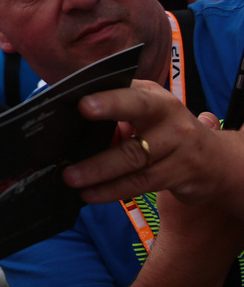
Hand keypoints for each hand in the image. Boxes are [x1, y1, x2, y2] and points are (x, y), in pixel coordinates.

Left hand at [65, 81, 241, 211]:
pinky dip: (112, 190)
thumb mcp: (147, 117)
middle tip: (80, 115)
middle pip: (137, 111)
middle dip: (108, 111)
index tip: (83, 103)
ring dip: (99, 169)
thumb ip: (117, 118)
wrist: (216, 161)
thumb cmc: (166, 133)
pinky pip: (141, 183)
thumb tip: (70, 130)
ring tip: (71, 177)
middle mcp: (169, 116)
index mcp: (154, 97)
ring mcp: (179, 145)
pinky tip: (90, 194)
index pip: (130, 92)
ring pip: (134, 157)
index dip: (108, 98)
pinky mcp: (180, 173)